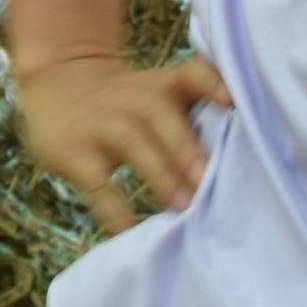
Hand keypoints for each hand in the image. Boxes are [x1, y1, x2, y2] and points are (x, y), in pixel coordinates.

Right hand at [12, 51, 228, 234]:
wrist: (57, 84)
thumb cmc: (129, 101)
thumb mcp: (160, 91)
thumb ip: (199, 114)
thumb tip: (250, 160)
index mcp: (163, 86)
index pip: (191, 74)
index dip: (210, 83)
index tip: (229, 101)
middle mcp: (134, 99)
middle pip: (159, 114)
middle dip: (186, 148)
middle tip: (209, 181)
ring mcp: (102, 125)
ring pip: (132, 143)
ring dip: (161, 175)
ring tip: (184, 208)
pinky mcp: (76, 155)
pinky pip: (97, 184)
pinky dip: (114, 210)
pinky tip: (131, 232)